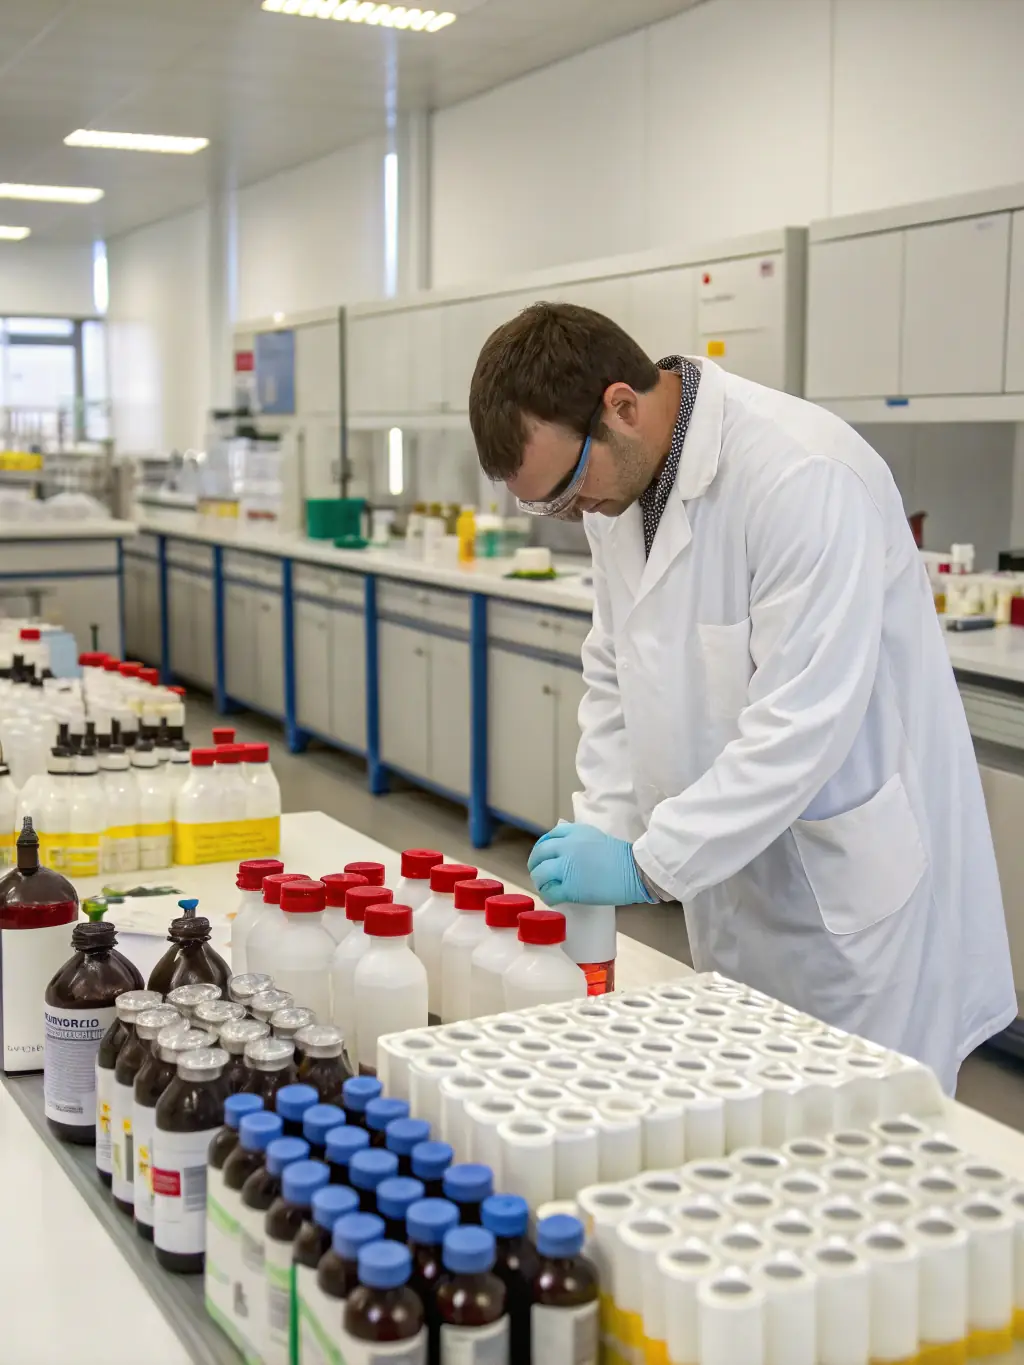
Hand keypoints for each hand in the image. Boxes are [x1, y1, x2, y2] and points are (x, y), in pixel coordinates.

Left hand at [527, 823, 653, 906]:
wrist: (636, 870)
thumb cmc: (622, 856)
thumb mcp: (597, 837)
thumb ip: (579, 840)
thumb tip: (566, 851)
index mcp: (574, 832)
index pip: (548, 838)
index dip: (541, 849)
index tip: (542, 857)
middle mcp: (566, 847)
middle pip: (539, 854)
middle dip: (535, 865)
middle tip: (538, 874)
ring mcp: (567, 867)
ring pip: (540, 874)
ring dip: (540, 882)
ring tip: (545, 887)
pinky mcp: (570, 888)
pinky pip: (550, 893)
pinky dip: (548, 896)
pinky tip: (552, 899)